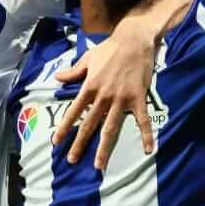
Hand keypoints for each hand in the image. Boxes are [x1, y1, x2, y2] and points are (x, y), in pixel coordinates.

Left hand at [50, 22, 159, 169]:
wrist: (134, 40)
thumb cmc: (110, 49)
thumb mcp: (88, 59)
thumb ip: (74, 72)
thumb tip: (58, 78)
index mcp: (90, 87)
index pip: (74, 111)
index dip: (64, 127)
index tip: (56, 142)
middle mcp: (103, 96)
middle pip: (90, 124)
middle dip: (80, 144)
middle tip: (73, 160)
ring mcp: (121, 99)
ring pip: (111, 128)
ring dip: (105, 148)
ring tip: (99, 165)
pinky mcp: (138, 99)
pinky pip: (142, 121)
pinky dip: (146, 135)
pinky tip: (148, 150)